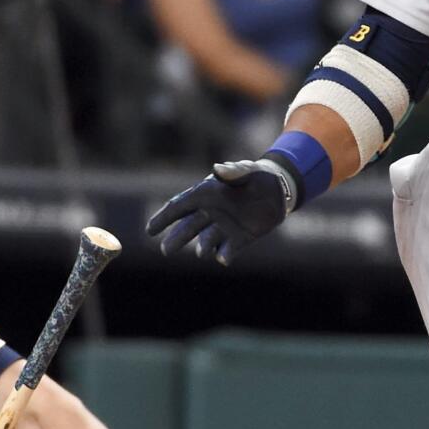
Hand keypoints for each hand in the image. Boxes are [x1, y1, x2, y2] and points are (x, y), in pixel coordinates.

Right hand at [146, 158, 295, 264]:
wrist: (279, 189)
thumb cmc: (258, 175)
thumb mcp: (248, 171)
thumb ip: (234, 172)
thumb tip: (217, 169)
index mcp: (206, 194)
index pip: (179, 206)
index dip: (163, 218)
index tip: (150, 230)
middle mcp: (211, 213)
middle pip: (188, 227)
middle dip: (177, 238)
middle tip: (166, 250)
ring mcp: (224, 227)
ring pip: (207, 239)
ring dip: (203, 246)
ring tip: (201, 253)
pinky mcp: (239, 239)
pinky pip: (228, 249)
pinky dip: (225, 254)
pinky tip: (223, 258)